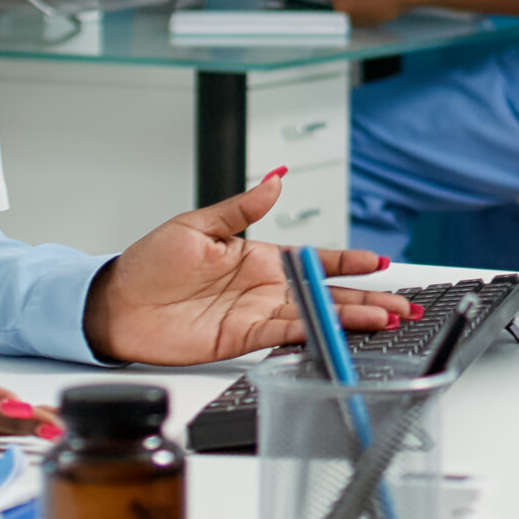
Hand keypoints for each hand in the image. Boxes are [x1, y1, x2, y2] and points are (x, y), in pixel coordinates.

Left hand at [83, 169, 416, 363]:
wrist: (116, 304)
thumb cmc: (148, 263)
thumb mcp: (197, 224)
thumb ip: (242, 208)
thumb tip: (276, 178)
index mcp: (257, 256)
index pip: (315, 258)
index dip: (348, 261)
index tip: (380, 262)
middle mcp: (264, 287)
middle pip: (326, 293)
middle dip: (367, 298)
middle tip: (403, 305)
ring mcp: (256, 315)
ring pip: (316, 317)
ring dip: (352, 319)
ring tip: (388, 322)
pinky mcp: (241, 340)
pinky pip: (287, 337)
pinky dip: (316, 336)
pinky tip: (342, 335)